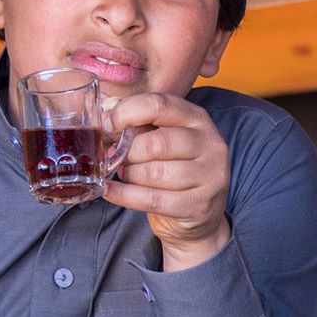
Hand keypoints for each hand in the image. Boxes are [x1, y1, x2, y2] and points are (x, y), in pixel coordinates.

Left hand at [103, 92, 230, 270]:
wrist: (199, 211)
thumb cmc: (173, 164)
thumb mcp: (159, 135)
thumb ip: (136, 122)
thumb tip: (106, 112)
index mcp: (196, 117)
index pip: (158, 105)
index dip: (126, 113)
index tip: (107, 124)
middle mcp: (209, 143)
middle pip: (156, 143)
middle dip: (128, 152)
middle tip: (116, 157)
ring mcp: (209, 175)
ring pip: (155, 173)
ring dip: (130, 175)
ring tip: (125, 173)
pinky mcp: (200, 204)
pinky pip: (152, 199)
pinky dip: (125, 195)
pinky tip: (110, 191)